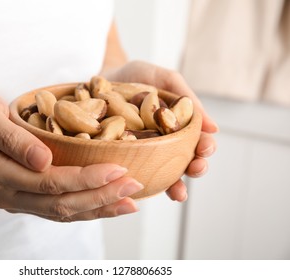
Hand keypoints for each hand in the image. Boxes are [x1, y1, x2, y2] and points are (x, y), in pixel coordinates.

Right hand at [0, 89, 142, 221]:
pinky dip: (88, 209)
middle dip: (100, 196)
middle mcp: (8, 194)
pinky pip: (60, 210)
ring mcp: (18, 201)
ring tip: (131, 200)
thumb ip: (10, 136)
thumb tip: (42, 160)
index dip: (85, 178)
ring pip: (63, 212)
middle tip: (134, 185)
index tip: (117, 168)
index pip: (49, 182)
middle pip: (61, 203)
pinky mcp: (27, 199)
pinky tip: (111, 204)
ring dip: (99, 208)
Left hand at [102, 60, 218, 201]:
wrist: (101, 76)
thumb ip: (187, 98)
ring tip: (178, 193)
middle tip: (196, 169)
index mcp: (176, 127)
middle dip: (194, 169)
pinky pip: (133, 172)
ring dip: (174, 185)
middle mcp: (162, 143)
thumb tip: (214, 128)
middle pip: (184, 162)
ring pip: (163, 174)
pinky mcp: (121, 157)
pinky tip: (144, 190)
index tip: (205, 148)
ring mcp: (142, 152)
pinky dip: (142, 183)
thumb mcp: (164, 79)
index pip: (197, 142)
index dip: (205, 148)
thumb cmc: (136, 76)